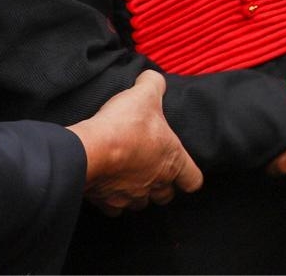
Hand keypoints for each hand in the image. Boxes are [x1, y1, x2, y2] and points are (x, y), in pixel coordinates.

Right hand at [68, 70, 203, 214]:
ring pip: (140, 203)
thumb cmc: (125, 124)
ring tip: (126, 175)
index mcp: (172, 161)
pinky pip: (114, 208)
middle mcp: (156, 184)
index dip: (189, 175)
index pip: (193, 180)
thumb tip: (153, 78)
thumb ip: (153, 83)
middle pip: (166, 195)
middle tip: (150, 168)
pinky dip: (111, 199)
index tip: (181, 168)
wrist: (91, 150)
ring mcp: (132, 196)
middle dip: (160, 185)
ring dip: (136, 192)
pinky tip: (106, 183)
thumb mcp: (145, 93)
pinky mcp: (108, 202)